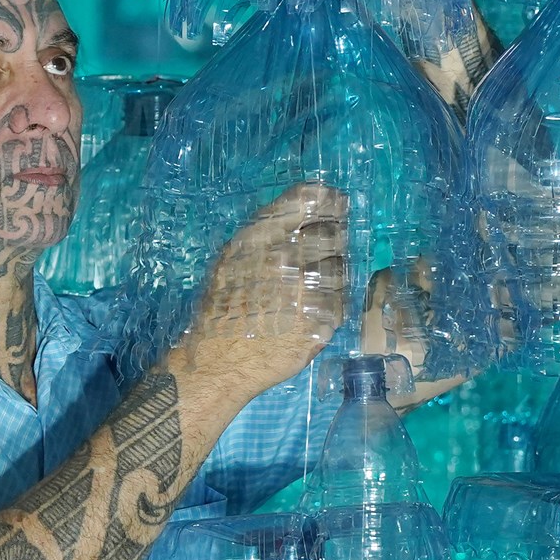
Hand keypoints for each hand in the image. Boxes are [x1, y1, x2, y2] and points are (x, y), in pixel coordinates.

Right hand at [169, 183, 348, 404]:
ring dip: (332, 275)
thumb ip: (266, 235)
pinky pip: (340, 300)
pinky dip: (331, 304)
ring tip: (311, 290)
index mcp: (261, 236)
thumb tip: (304, 218)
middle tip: (321, 254)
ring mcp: (308, 287)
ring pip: (340, 267)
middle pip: (332, 232)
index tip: (336, 202)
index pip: (310, 199)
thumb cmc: (221, 308)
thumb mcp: (232, 259)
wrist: (219, 360)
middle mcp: (288, 255)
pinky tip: (312, 313)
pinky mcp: (323, 318)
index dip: (329, 199)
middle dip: (332, 239)